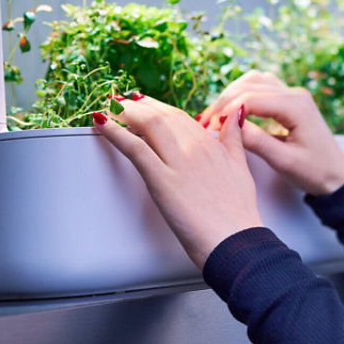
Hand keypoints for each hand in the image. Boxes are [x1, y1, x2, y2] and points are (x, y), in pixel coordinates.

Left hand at [93, 95, 262, 267]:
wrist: (235, 240)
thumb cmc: (238, 213)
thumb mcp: (241, 167)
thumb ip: (234, 138)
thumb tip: (236, 113)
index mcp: (211, 144)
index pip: (180, 116)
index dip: (158, 107)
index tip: (144, 103)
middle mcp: (194, 148)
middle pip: (161, 116)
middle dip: (138, 106)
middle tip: (121, 102)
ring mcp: (178, 163)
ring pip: (148, 125)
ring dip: (125, 113)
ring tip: (111, 107)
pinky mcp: (162, 180)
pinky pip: (135, 149)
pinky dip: (115, 133)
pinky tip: (102, 124)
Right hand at [198, 71, 343, 195]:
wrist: (336, 175)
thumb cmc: (315, 171)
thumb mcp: (284, 161)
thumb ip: (257, 141)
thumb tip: (230, 125)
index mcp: (297, 106)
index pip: (252, 99)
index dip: (227, 111)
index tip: (209, 127)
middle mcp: (295, 94)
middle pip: (250, 84)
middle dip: (225, 101)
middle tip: (205, 122)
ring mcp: (292, 94)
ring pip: (254, 81)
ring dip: (232, 94)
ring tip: (215, 116)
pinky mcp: (288, 100)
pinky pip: (261, 87)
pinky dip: (243, 94)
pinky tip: (231, 111)